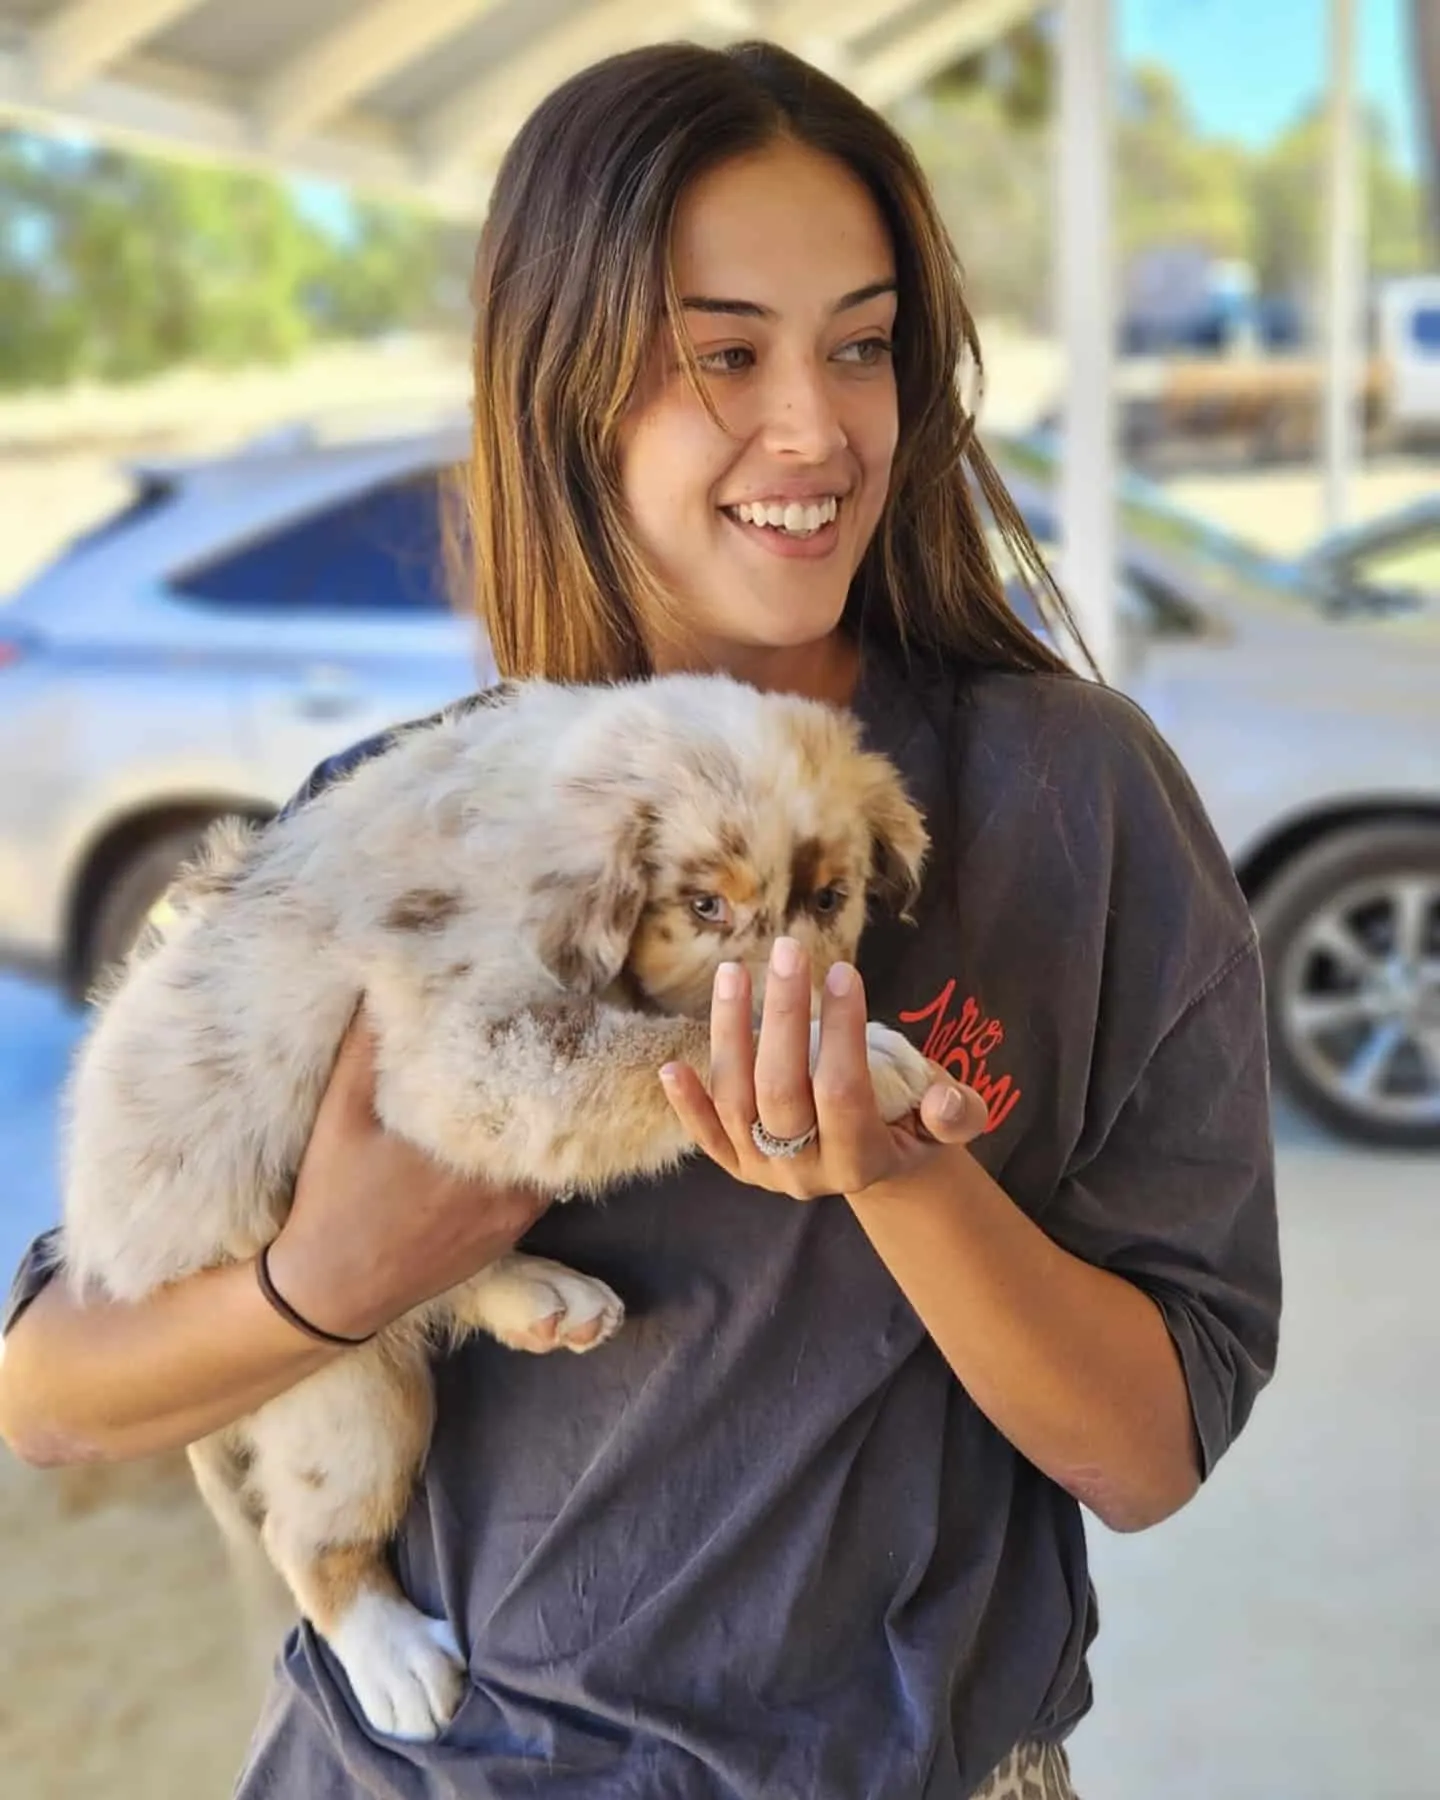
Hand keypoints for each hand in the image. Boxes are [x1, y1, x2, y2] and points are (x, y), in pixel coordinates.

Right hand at [266, 1007, 551, 1338]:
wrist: (333, 1292)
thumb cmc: (333, 1198)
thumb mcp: (339, 1120)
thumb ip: (364, 1054)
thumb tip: (383, 991)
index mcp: (466, 1150)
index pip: (531, 1090)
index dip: (544, 1051)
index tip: (548, 1013)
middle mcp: (503, 1185)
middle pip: (553, 1122)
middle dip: (554, 1082)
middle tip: (559, 1036)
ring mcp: (513, 1216)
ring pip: (555, 1155)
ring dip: (550, 1123)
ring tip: (551, 1076)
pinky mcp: (509, 1236)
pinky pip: (543, 1187)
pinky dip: (540, 1158)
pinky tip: (529, 1132)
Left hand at [659, 938, 989, 1200]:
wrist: (882, 1167)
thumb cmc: (915, 1124)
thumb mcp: (950, 1120)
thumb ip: (956, 1112)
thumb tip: (944, 1099)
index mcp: (862, 1159)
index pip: (844, 1090)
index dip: (843, 1031)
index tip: (843, 970)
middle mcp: (806, 1171)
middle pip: (781, 1090)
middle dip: (782, 1016)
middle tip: (787, 950)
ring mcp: (764, 1170)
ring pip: (736, 1100)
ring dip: (730, 1034)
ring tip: (732, 971)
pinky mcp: (736, 1164)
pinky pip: (705, 1136)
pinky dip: (687, 1103)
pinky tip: (671, 1065)